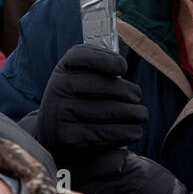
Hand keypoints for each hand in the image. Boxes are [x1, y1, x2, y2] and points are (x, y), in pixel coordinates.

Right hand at [36, 44, 147, 161]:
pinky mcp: (67, 137)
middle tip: (138, 98)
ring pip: (107, 112)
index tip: (123, 67)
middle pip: (102, 86)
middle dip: (128, 92)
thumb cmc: (77, 96)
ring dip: (131, 115)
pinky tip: (132, 132)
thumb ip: (100, 61)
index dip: (105, 59)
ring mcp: (61, 112)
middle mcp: (59, 86)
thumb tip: (123, 56)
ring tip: (141, 115)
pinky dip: (122, 134)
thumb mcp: (80, 73)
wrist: (51, 130)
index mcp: (65, 67)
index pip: (83, 56)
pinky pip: (102, 134)